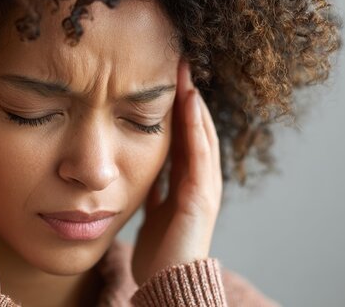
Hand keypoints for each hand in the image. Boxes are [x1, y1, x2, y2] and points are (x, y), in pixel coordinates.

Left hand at [131, 58, 222, 285]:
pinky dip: (196, 126)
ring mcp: (204, 186)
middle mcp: (199, 178)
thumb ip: (152, 188)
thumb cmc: (158, 250)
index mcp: (186, 180)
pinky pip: (199, 153)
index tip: (164, 75)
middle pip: (195, 127)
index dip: (176, 105)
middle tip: (178, 60)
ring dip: (194, 101)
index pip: (182, 133)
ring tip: (185, 70)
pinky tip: (190, 101)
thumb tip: (140, 168)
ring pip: (201, 134)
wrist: (165, 283)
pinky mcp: (202, 196)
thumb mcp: (152, 209)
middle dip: (187, 95)